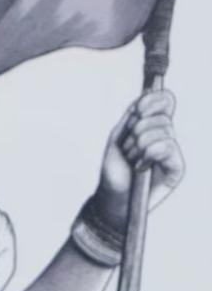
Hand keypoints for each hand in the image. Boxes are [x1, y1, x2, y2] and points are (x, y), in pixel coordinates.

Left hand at [93, 90, 184, 227]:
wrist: (113, 197)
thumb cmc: (114, 170)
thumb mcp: (118, 138)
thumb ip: (132, 116)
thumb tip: (148, 94)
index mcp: (152, 127)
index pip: (165, 103)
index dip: (153, 101)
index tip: (138, 109)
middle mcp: (166, 137)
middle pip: (161, 116)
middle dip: (137, 131)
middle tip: (128, 149)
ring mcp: (173, 152)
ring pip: (162, 130)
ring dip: (138, 146)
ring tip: (132, 160)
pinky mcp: (177, 167)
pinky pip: (166, 146)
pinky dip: (148, 154)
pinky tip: (141, 167)